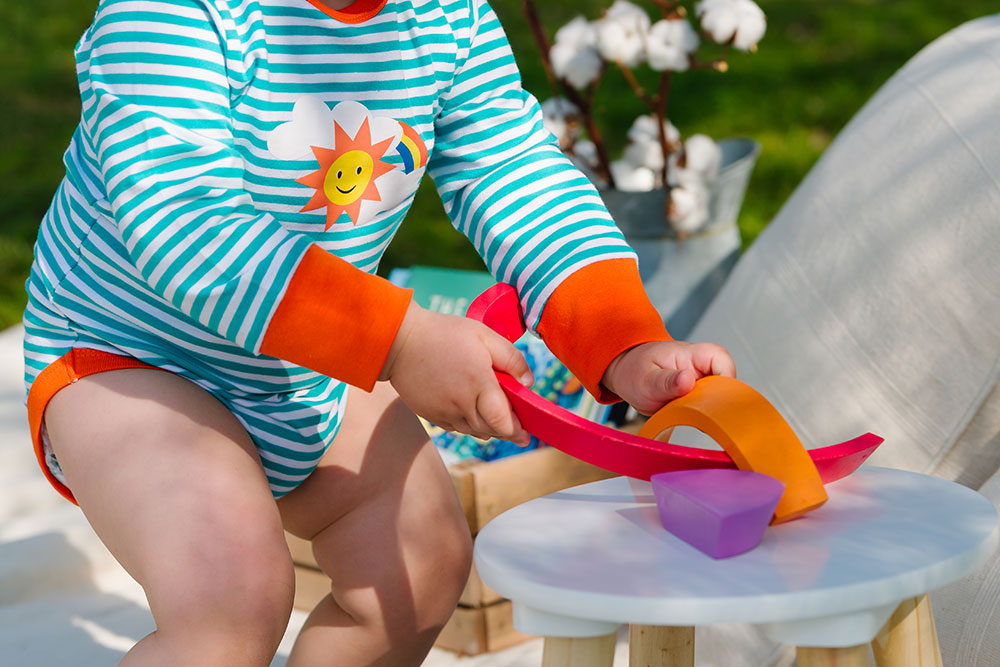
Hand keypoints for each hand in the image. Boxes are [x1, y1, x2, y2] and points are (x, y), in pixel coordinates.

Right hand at [380, 301, 533, 444]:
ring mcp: (444, 412)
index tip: (526, 433)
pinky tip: (473, 414)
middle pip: (490, 430)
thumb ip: (512, 359)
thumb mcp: (485, 336)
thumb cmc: (444, 334)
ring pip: (473, 431)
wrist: (399, 341)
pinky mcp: (430, 415)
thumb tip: (528, 383)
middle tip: (519, 432)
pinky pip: (456, 428)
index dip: (516, 430)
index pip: (502, 421)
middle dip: (507, 432)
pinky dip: (468, 424)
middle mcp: (461, 404)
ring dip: (488, 429)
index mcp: (478, 384)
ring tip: (497, 421)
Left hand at [600, 340, 735, 414]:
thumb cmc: (636, 371)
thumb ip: (666, 381)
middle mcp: (702, 367)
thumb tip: (688, 380)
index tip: (714, 399)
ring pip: (720, 397)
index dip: (725, 379)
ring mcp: (702, 382)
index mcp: (692, 354)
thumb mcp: (645, 379)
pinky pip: (710, 407)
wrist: (629, 375)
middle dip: (717, 401)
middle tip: (698, 413)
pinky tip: (690, 420)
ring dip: (708, 411)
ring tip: (688, 415)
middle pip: (727, 382)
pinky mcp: (699, 397)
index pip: (722, 360)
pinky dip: (703, 417)